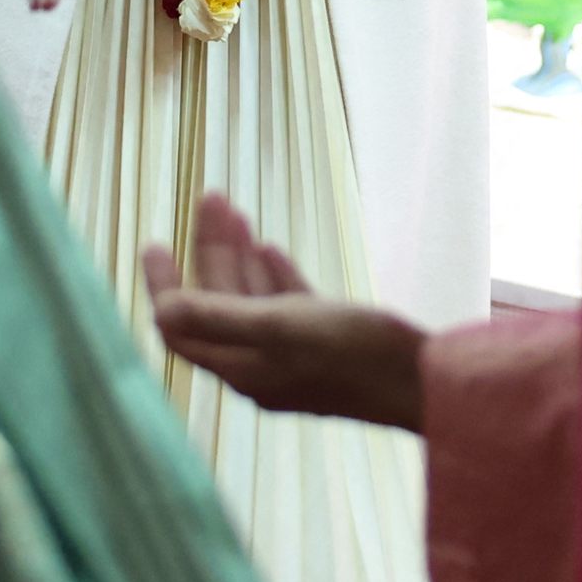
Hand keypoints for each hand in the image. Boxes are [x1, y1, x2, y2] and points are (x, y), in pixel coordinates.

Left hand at [144, 190, 425, 431]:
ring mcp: (295, 358)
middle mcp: (261, 367)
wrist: (427, 382)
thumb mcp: (283, 327)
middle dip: (210, 251)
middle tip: (213, 198)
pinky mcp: (328, 347)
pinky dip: (274, 276)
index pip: (181, 326)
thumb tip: (160, 309)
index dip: (162, 285)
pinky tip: (271, 249)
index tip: (154, 242)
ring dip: (239, 256)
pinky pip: (288, 307)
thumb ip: (221, 317)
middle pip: (217, 304)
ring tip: (236, 211)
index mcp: (243, 367)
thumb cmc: (357, 353)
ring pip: (252, 302)